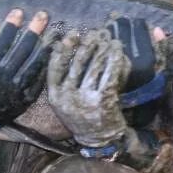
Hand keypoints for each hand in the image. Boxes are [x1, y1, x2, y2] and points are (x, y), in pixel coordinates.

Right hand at [0, 9, 53, 148]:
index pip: (4, 39)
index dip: (11, 24)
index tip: (18, 11)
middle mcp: (4, 77)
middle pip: (24, 48)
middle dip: (34, 30)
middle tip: (43, 15)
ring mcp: (15, 91)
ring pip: (35, 64)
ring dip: (45, 47)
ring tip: (54, 33)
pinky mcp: (22, 102)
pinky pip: (37, 82)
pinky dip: (44, 68)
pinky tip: (49, 57)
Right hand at [47, 29, 130, 149]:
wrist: (99, 139)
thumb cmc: (82, 116)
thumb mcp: (65, 101)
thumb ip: (64, 80)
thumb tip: (69, 49)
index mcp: (54, 95)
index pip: (55, 66)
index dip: (63, 48)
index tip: (71, 34)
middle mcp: (67, 97)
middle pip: (77, 63)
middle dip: (88, 44)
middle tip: (95, 33)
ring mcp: (85, 99)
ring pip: (95, 66)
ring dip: (103, 49)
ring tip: (108, 39)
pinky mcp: (103, 100)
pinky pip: (110, 74)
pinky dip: (115, 60)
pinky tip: (118, 51)